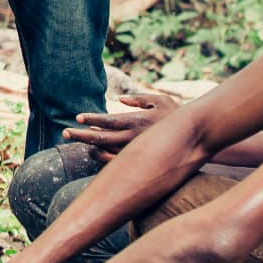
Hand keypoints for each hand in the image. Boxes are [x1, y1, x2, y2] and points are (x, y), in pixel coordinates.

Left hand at [64, 90, 182, 162]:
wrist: (197, 139)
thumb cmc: (177, 115)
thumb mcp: (160, 100)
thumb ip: (139, 99)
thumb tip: (120, 100)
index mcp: (136, 120)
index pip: (108, 121)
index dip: (91, 119)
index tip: (77, 118)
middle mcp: (133, 138)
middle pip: (101, 138)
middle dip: (82, 135)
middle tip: (65, 133)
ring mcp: (136, 152)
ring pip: (106, 152)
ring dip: (90, 146)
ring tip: (78, 140)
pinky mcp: (141, 162)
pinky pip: (117, 163)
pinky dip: (104, 159)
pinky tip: (95, 153)